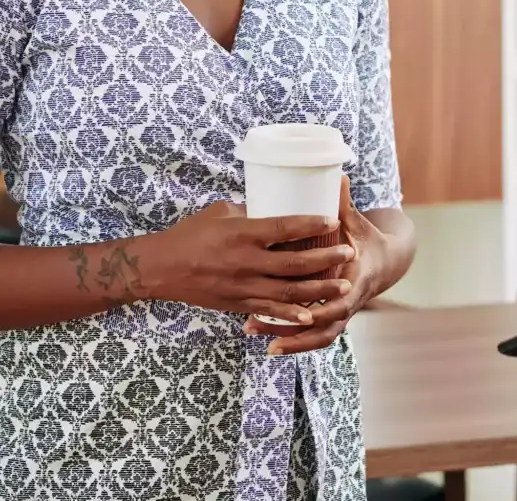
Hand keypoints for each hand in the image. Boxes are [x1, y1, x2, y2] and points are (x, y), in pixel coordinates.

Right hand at [147, 202, 353, 324]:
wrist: (160, 269)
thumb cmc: (190, 234)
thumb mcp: (221, 213)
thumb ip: (250, 213)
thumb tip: (274, 207)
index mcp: (243, 234)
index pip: (285, 228)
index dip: (311, 225)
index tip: (333, 221)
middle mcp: (246, 262)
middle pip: (294, 264)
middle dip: (325, 259)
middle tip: (349, 253)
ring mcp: (242, 286)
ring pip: (287, 292)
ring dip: (318, 291)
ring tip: (342, 287)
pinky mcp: (237, 303)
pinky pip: (269, 311)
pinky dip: (290, 315)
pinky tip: (310, 316)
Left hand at [246, 176, 387, 354]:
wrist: (385, 263)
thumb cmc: (365, 240)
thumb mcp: (357, 224)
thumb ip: (343, 204)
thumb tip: (336, 174)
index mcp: (357, 279)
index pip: (341, 300)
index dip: (320, 305)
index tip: (296, 307)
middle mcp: (348, 301)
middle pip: (322, 325)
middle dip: (290, 326)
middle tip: (254, 319)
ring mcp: (340, 314)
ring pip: (316, 336)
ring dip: (288, 339)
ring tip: (254, 332)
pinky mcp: (330, 319)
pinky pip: (312, 337)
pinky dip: (292, 341)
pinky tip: (268, 341)